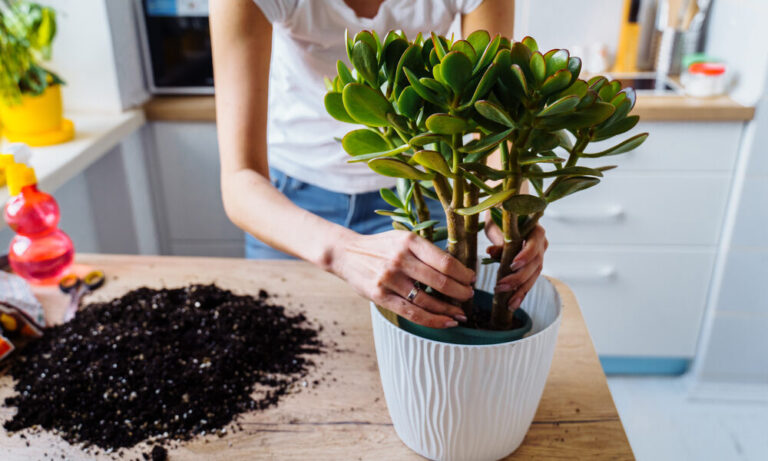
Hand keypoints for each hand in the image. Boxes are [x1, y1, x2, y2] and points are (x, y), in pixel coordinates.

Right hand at [330, 230, 474, 327]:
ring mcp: (389, 279)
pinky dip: (432, 320)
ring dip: (449, 310)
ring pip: (428, 301)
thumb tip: (457, 270)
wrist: (347, 253)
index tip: (471, 279)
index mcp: (409, 241)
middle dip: (460, 292)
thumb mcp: (403, 238)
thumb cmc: (381, 246)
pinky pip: (412, 313)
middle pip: (440, 281)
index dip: (463, 273)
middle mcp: (400, 259)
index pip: (445, 261)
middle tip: (469, 296)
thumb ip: (426, 250)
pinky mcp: (380, 296)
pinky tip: (446, 322)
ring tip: (460, 314)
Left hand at [485, 215, 547, 310]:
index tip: (513, 265)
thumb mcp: (497, 224)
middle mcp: (541, 244)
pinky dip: (520, 293)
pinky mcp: (532, 266)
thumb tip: (491, 252)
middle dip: (517, 278)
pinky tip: (512, 304)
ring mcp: (539, 256)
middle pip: (534, 265)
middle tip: (499, 286)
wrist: (506, 211)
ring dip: (520, 290)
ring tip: (508, 303)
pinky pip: (529, 281)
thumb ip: (499, 239)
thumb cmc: (501, 215)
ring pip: (533, 276)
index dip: (525, 255)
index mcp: (536, 230)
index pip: (534, 245)